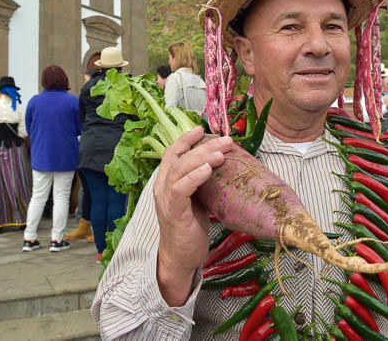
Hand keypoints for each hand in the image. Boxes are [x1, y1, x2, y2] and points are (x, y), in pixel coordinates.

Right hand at [154, 126, 233, 304]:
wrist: (180, 258)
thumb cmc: (190, 228)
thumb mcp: (197, 200)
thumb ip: (201, 182)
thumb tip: (222, 165)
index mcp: (166, 182)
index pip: (172, 153)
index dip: (185, 139)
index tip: (202, 129)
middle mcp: (162, 188)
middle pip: (179, 158)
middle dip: (202, 146)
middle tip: (225, 140)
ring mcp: (166, 200)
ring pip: (179, 170)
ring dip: (201, 158)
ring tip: (220, 152)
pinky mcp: (174, 213)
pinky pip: (181, 190)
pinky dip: (194, 177)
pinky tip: (207, 170)